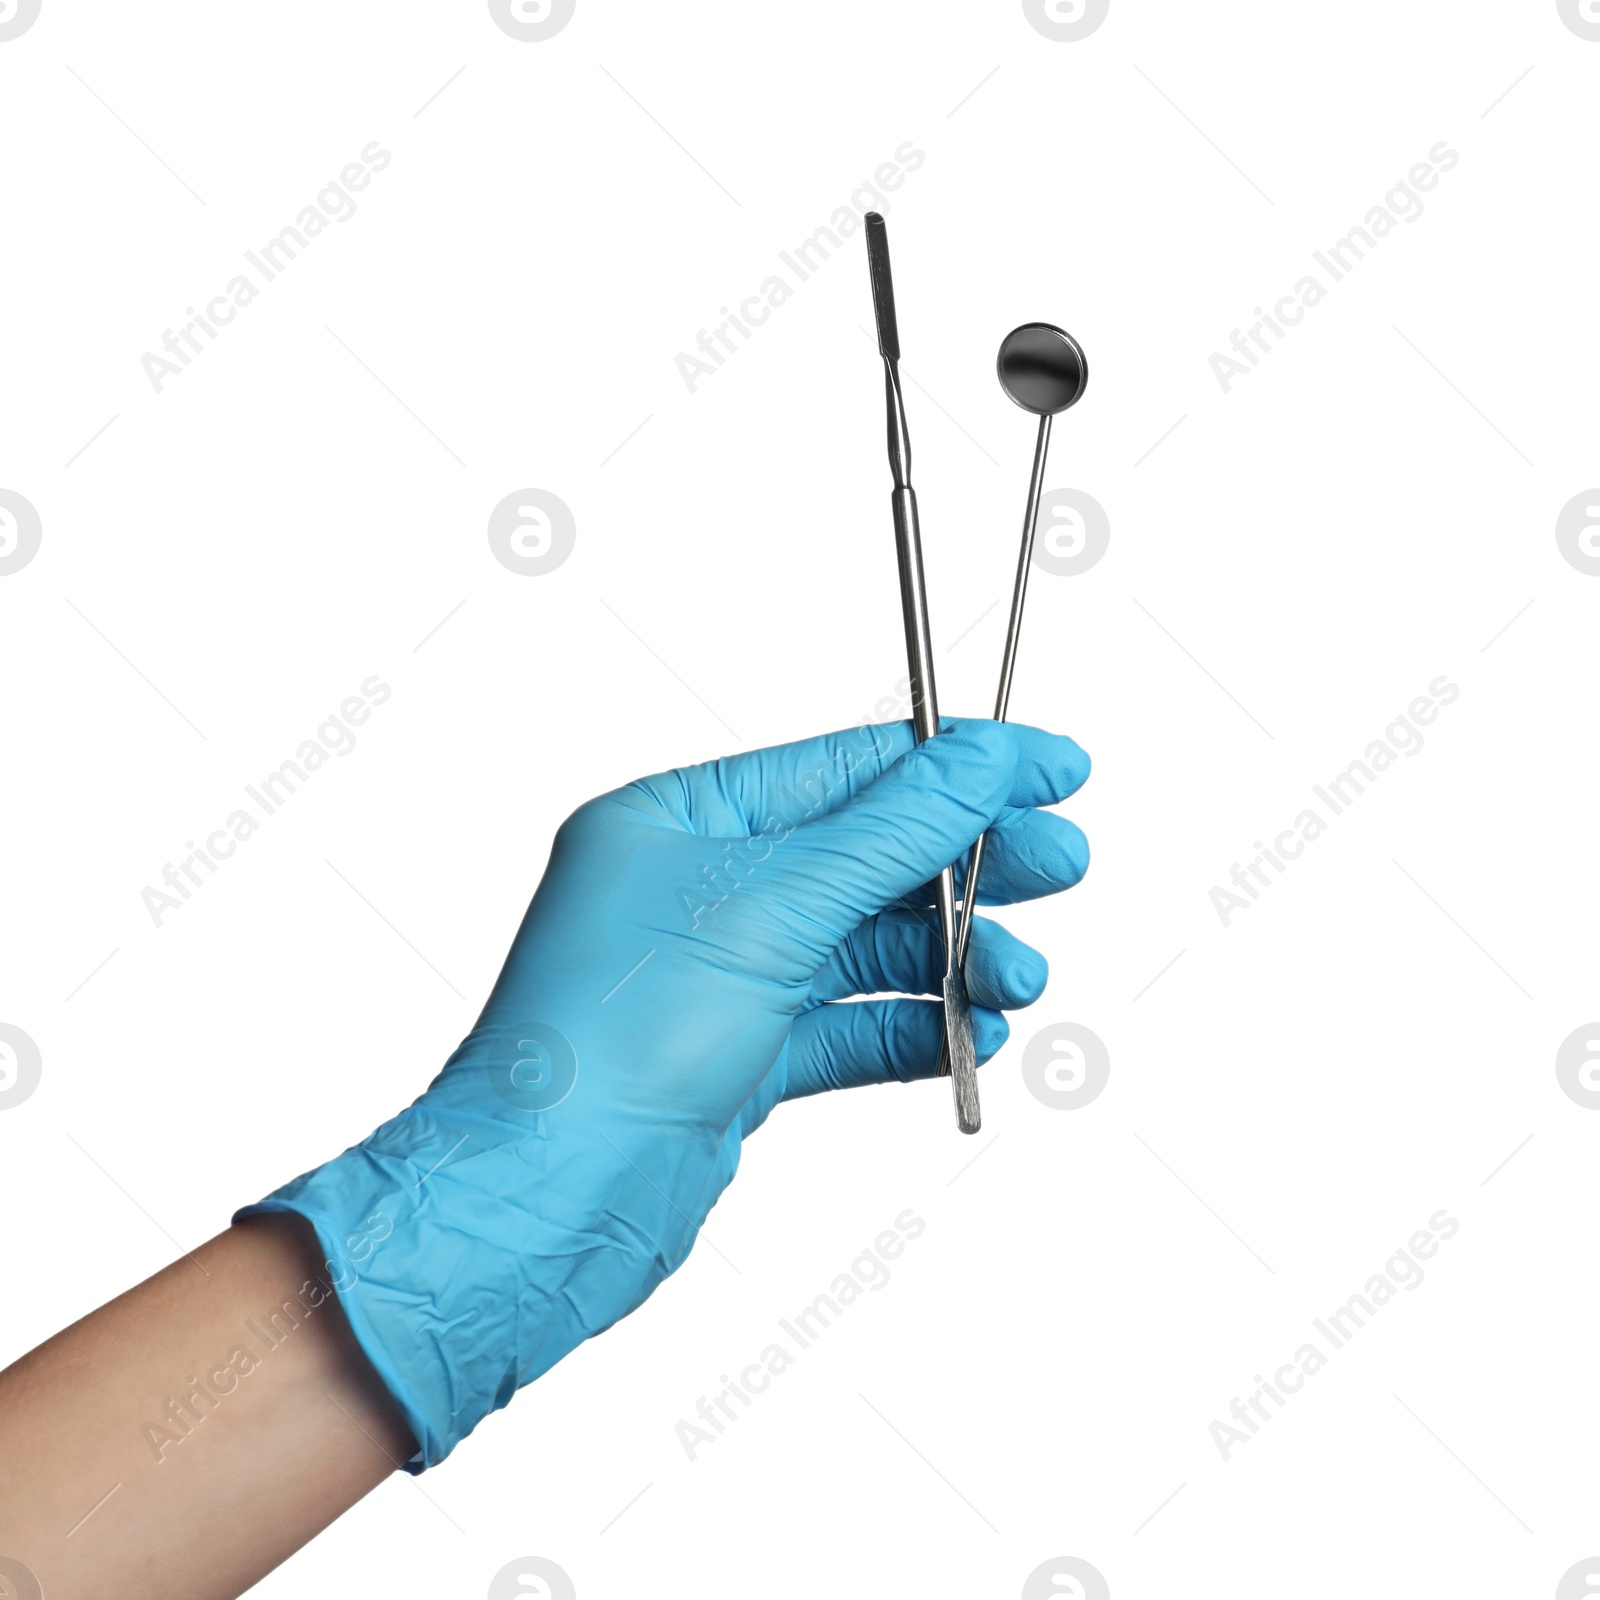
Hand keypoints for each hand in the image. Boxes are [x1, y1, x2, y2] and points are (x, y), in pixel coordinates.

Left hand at [239, 717, 1089, 1465]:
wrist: (548, 1203)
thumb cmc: (610, 1040)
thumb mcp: (772, 904)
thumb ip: (892, 832)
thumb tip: (983, 763)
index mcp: (677, 819)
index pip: (845, 769)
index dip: (957, 766)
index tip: (1051, 767)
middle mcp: (695, 890)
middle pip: (866, 856)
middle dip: (969, 864)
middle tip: (1063, 866)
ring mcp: (718, 977)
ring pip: (866, 948)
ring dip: (955, 959)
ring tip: (1020, 979)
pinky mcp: (738, 1058)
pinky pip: (850, 1027)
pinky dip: (916, 1029)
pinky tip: (974, 1035)